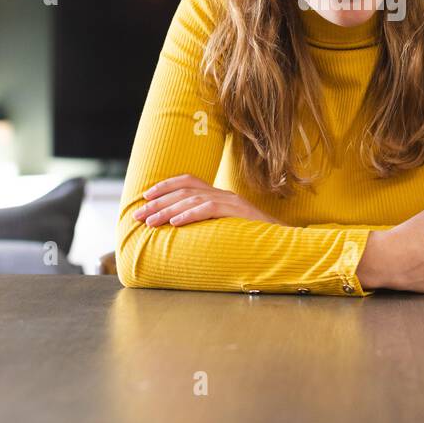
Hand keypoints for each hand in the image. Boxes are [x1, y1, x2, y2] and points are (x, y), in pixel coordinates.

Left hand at [133, 174, 281, 227]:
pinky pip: (208, 209)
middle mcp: (224, 194)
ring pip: (192, 200)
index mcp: (220, 194)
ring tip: (151, 222)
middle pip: (184, 191)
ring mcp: (231, 202)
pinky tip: (174, 224)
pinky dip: (189, 215)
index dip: (165, 186)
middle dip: (158, 202)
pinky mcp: (237, 212)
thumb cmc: (254, 238)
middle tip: (138, 214)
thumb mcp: (226, 226)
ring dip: (167, 211)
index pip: (188, 181)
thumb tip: (181, 229)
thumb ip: (209, 223)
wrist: (284, 241)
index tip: (145, 196)